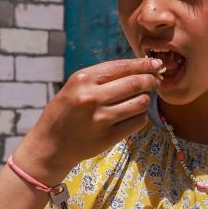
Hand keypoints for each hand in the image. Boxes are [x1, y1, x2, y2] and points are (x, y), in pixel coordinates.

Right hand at [14, 57, 161, 183]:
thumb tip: (138, 68)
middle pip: (136, 83)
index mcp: (83, 79)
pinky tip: (133, 115)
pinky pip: (138, 122)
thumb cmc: (66, 111)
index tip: (156, 64)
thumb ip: (102, 77)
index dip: (143, 64)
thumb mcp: (76, 86)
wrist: (51, 144)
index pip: (122, 66)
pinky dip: (140, 116)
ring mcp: (101, 119)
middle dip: (151, 80)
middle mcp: (92, 97)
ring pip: (140, 103)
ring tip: (141, 99)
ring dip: (146, 99)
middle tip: (156, 81)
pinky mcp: (109, 137)